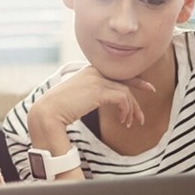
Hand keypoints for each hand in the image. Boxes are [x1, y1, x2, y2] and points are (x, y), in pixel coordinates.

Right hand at [28, 64, 154, 134]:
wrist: (46, 112)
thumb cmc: (57, 109)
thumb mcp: (76, 97)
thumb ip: (89, 93)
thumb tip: (98, 100)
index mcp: (89, 71)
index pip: (118, 73)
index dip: (136, 81)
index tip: (148, 88)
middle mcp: (94, 72)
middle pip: (126, 81)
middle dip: (140, 96)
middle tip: (142, 115)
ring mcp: (97, 80)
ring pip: (126, 92)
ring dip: (131, 110)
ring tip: (128, 124)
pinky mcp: (99, 90)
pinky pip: (123, 98)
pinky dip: (126, 111)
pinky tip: (122, 121)